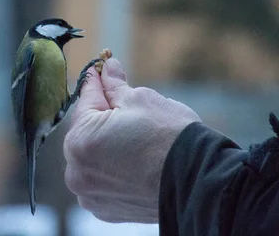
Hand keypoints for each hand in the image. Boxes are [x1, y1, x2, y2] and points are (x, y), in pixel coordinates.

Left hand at [63, 57, 200, 222]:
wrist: (200, 183)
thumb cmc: (170, 138)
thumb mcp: (141, 99)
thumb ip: (115, 85)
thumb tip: (107, 69)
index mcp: (80, 141)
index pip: (85, 101)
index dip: (96, 83)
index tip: (99, 69)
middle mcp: (78, 172)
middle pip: (87, 131)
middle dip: (103, 114)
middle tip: (122, 100)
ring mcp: (91, 194)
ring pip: (93, 157)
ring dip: (107, 142)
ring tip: (134, 133)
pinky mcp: (107, 210)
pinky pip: (104, 180)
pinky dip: (114, 167)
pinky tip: (135, 158)